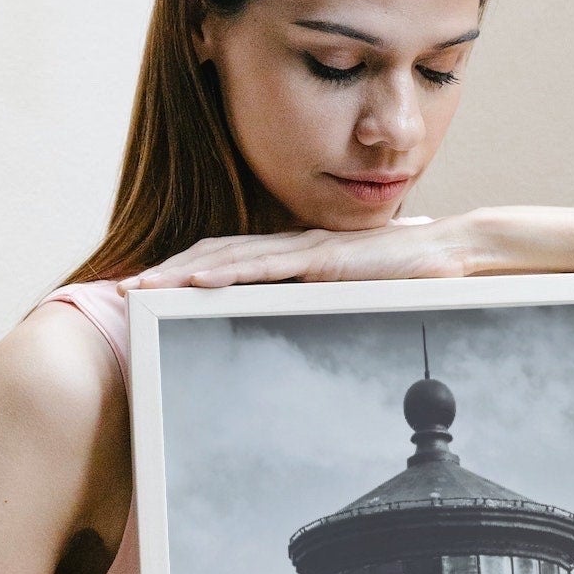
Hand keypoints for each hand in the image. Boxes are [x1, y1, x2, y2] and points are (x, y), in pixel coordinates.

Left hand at [116, 216, 478, 291]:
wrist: (449, 254)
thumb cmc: (406, 279)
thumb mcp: (351, 297)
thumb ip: (322, 304)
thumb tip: (298, 328)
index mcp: (294, 256)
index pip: (227, 259)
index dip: (185, 271)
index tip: (151, 290)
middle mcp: (290, 246)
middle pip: (213, 253)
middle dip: (165, 271)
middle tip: (124, 289)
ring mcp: (303, 249)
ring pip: (227, 256)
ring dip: (180, 272)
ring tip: (143, 286)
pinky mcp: (320, 258)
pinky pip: (263, 265)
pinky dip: (225, 272)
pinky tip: (196, 281)